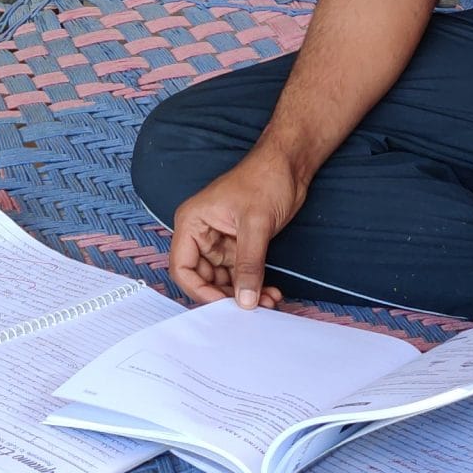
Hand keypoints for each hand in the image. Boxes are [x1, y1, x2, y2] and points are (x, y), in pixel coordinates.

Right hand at [166, 151, 306, 307]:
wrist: (290, 164)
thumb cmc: (265, 179)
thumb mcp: (255, 225)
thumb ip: (248, 265)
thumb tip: (245, 301)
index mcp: (192, 223)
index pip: (182, 268)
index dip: (199, 291)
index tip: (224, 306)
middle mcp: (201, 234)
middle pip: (203, 278)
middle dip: (227, 296)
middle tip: (251, 308)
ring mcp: (221, 241)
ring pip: (224, 280)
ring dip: (245, 294)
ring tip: (268, 302)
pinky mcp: (239, 245)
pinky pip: (241, 273)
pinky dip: (254, 285)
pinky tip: (272, 293)